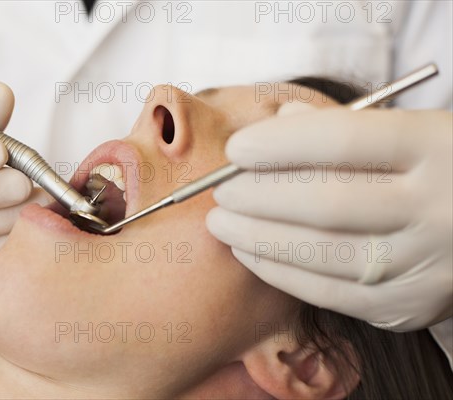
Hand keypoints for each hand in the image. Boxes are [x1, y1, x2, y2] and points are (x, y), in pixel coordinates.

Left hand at [207, 103, 452, 330]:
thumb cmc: (440, 170)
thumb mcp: (412, 132)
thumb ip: (347, 126)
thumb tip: (279, 123)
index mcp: (437, 149)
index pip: (344, 141)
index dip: (279, 145)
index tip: (237, 149)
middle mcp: (438, 209)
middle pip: (325, 202)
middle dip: (257, 196)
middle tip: (220, 191)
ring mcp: (425, 266)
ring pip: (321, 253)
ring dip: (257, 238)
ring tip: (222, 223)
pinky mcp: (407, 307)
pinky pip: (329, 294)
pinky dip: (279, 273)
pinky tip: (250, 254)